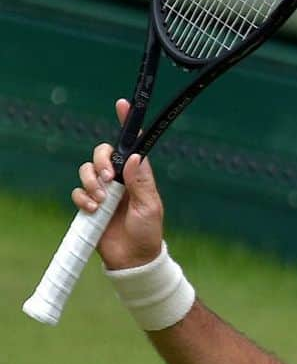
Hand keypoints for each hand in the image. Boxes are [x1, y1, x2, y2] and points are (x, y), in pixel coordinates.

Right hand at [71, 99, 163, 269]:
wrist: (133, 259)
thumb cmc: (148, 232)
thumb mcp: (150, 207)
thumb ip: (141, 182)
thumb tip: (136, 157)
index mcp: (138, 176)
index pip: (132, 146)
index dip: (127, 125)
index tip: (121, 104)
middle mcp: (119, 180)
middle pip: (102, 153)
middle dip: (101, 161)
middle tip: (108, 178)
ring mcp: (103, 192)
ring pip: (86, 170)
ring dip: (91, 182)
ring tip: (102, 200)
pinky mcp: (90, 204)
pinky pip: (79, 191)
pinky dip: (84, 198)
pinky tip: (94, 210)